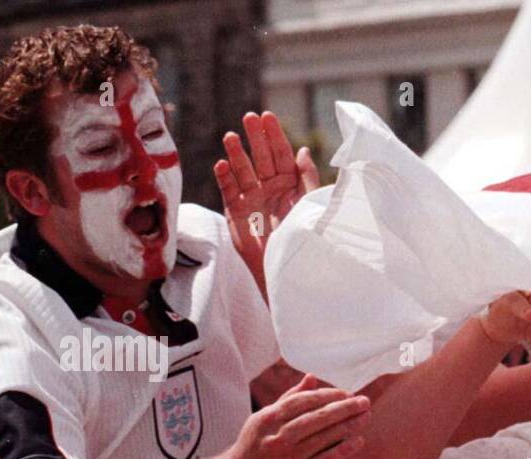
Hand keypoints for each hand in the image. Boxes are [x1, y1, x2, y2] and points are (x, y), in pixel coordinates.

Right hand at [214, 111, 320, 291]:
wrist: (288, 268)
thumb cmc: (303, 238)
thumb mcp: (310, 204)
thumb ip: (307, 178)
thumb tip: (302, 150)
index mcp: (288, 184)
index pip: (281, 155)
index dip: (275, 136)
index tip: (268, 117)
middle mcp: (269, 188)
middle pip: (260, 158)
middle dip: (255, 138)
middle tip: (249, 118)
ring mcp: (251, 199)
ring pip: (242, 171)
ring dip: (236, 154)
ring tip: (231, 137)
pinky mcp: (237, 213)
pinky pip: (229, 192)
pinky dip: (225, 178)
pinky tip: (221, 164)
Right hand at [220, 374, 367, 458]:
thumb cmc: (253, 446)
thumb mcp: (263, 419)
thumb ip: (288, 399)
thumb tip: (312, 378)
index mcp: (267, 418)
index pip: (303, 401)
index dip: (328, 396)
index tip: (348, 393)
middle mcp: (276, 437)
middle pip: (316, 418)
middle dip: (344, 408)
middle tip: (365, 401)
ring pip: (322, 439)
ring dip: (347, 427)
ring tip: (366, 417)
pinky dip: (342, 450)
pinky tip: (358, 442)